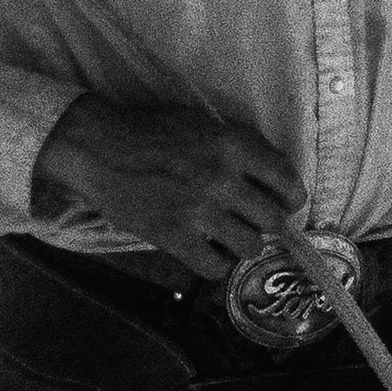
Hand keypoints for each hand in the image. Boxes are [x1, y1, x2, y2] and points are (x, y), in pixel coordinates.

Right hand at [29, 94, 303, 277]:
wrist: (100, 149)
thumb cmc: (150, 129)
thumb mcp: (200, 122)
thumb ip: (237, 146)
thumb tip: (269, 177)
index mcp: (232, 144)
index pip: (287, 180)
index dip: (292, 196)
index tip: (286, 202)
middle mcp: (222, 179)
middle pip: (274, 220)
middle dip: (269, 224)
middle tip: (255, 222)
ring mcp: (200, 212)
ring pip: (250, 247)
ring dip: (243, 244)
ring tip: (228, 236)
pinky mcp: (175, 238)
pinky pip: (216, 268)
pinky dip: (216, 264)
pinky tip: (207, 251)